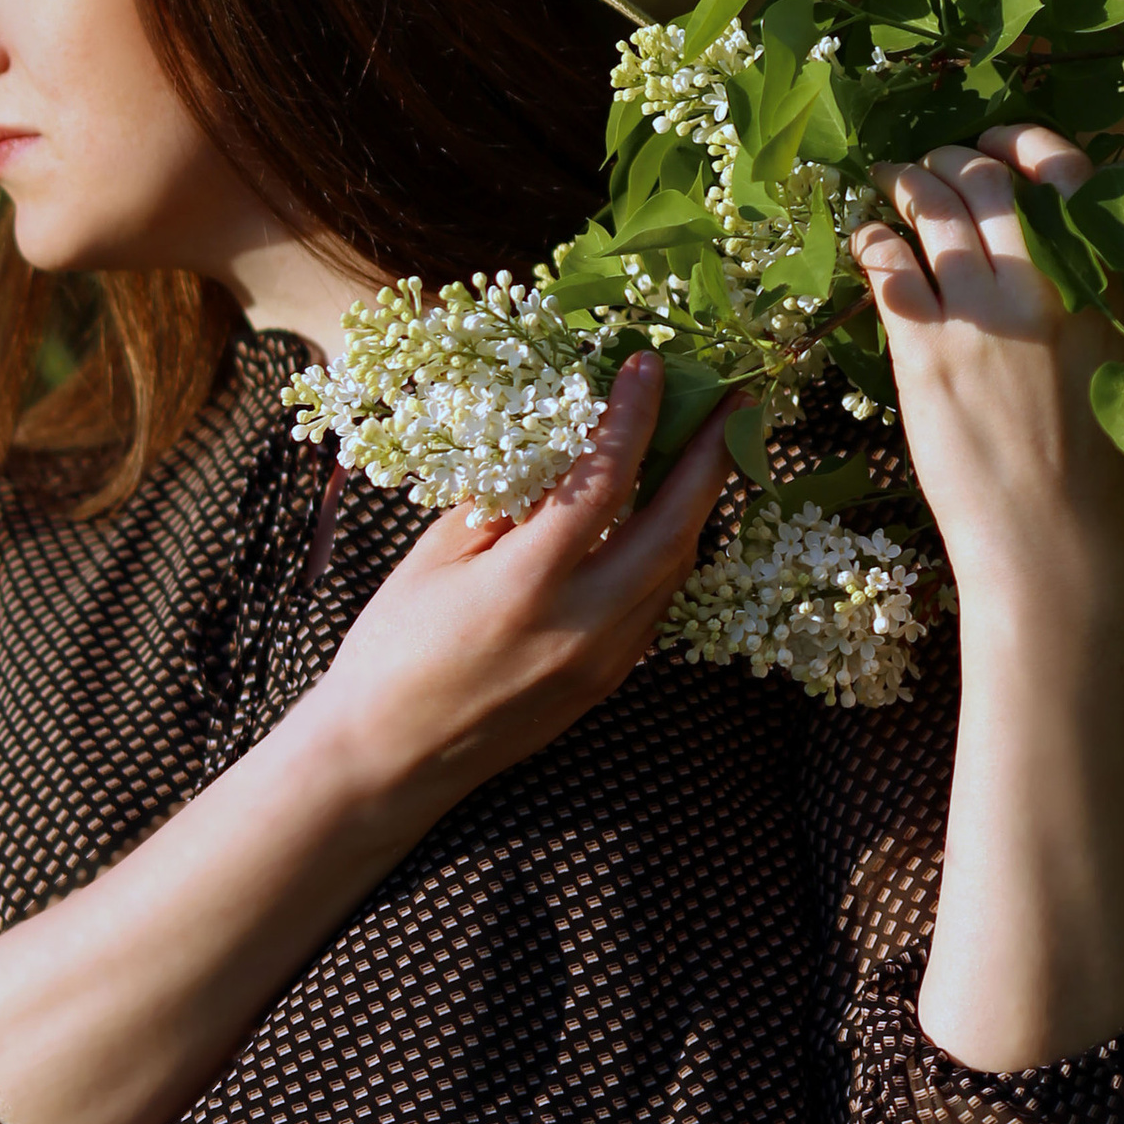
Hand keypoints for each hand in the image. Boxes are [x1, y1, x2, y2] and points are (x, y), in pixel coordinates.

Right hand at [302, 353, 733, 826]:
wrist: (389, 758)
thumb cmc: (392, 650)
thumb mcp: (434, 558)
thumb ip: (503, 504)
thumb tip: (554, 450)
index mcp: (526, 585)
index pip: (603, 483)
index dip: (632, 416)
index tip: (647, 366)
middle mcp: (581, 626)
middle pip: (674, 530)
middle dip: (711, 460)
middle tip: (734, 402)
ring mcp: (603, 662)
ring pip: (676, 572)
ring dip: (698, 507)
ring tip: (706, 452)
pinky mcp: (606, 684)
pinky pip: (656, 606)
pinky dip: (668, 555)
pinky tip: (662, 520)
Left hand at [852, 122, 1123, 606]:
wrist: (1047, 544)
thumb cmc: (1102, 483)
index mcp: (1105, 291)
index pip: (1072, 178)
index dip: (1030, 144)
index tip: (1002, 144)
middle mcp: (1044, 287)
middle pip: (990, 180)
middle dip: (956, 157)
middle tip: (936, 163)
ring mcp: (982, 315)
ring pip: (935, 207)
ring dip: (907, 181)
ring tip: (891, 179)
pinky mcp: (926, 350)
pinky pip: (889, 266)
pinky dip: (875, 240)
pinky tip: (869, 240)